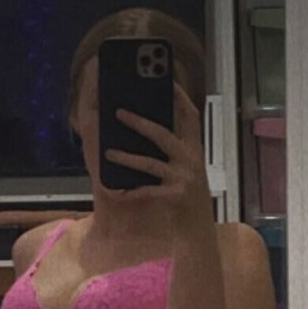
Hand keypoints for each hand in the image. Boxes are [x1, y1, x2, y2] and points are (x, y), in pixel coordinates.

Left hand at [103, 83, 212, 223]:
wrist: (199, 228)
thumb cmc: (187, 196)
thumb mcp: (186, 168)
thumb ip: (173, 150)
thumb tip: (145, 131)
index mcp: (195, 149)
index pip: (190, 116)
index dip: (179, 97)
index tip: (165, 80)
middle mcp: (191, 160)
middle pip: (163, 135)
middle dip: (140, 123)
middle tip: (118, 113)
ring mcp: (183, 178)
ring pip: (150, 164)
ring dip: (127, 158)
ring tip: (108, 152)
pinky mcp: (175, 196)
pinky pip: (147, 191)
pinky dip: (130, 192)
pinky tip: (116, 192)